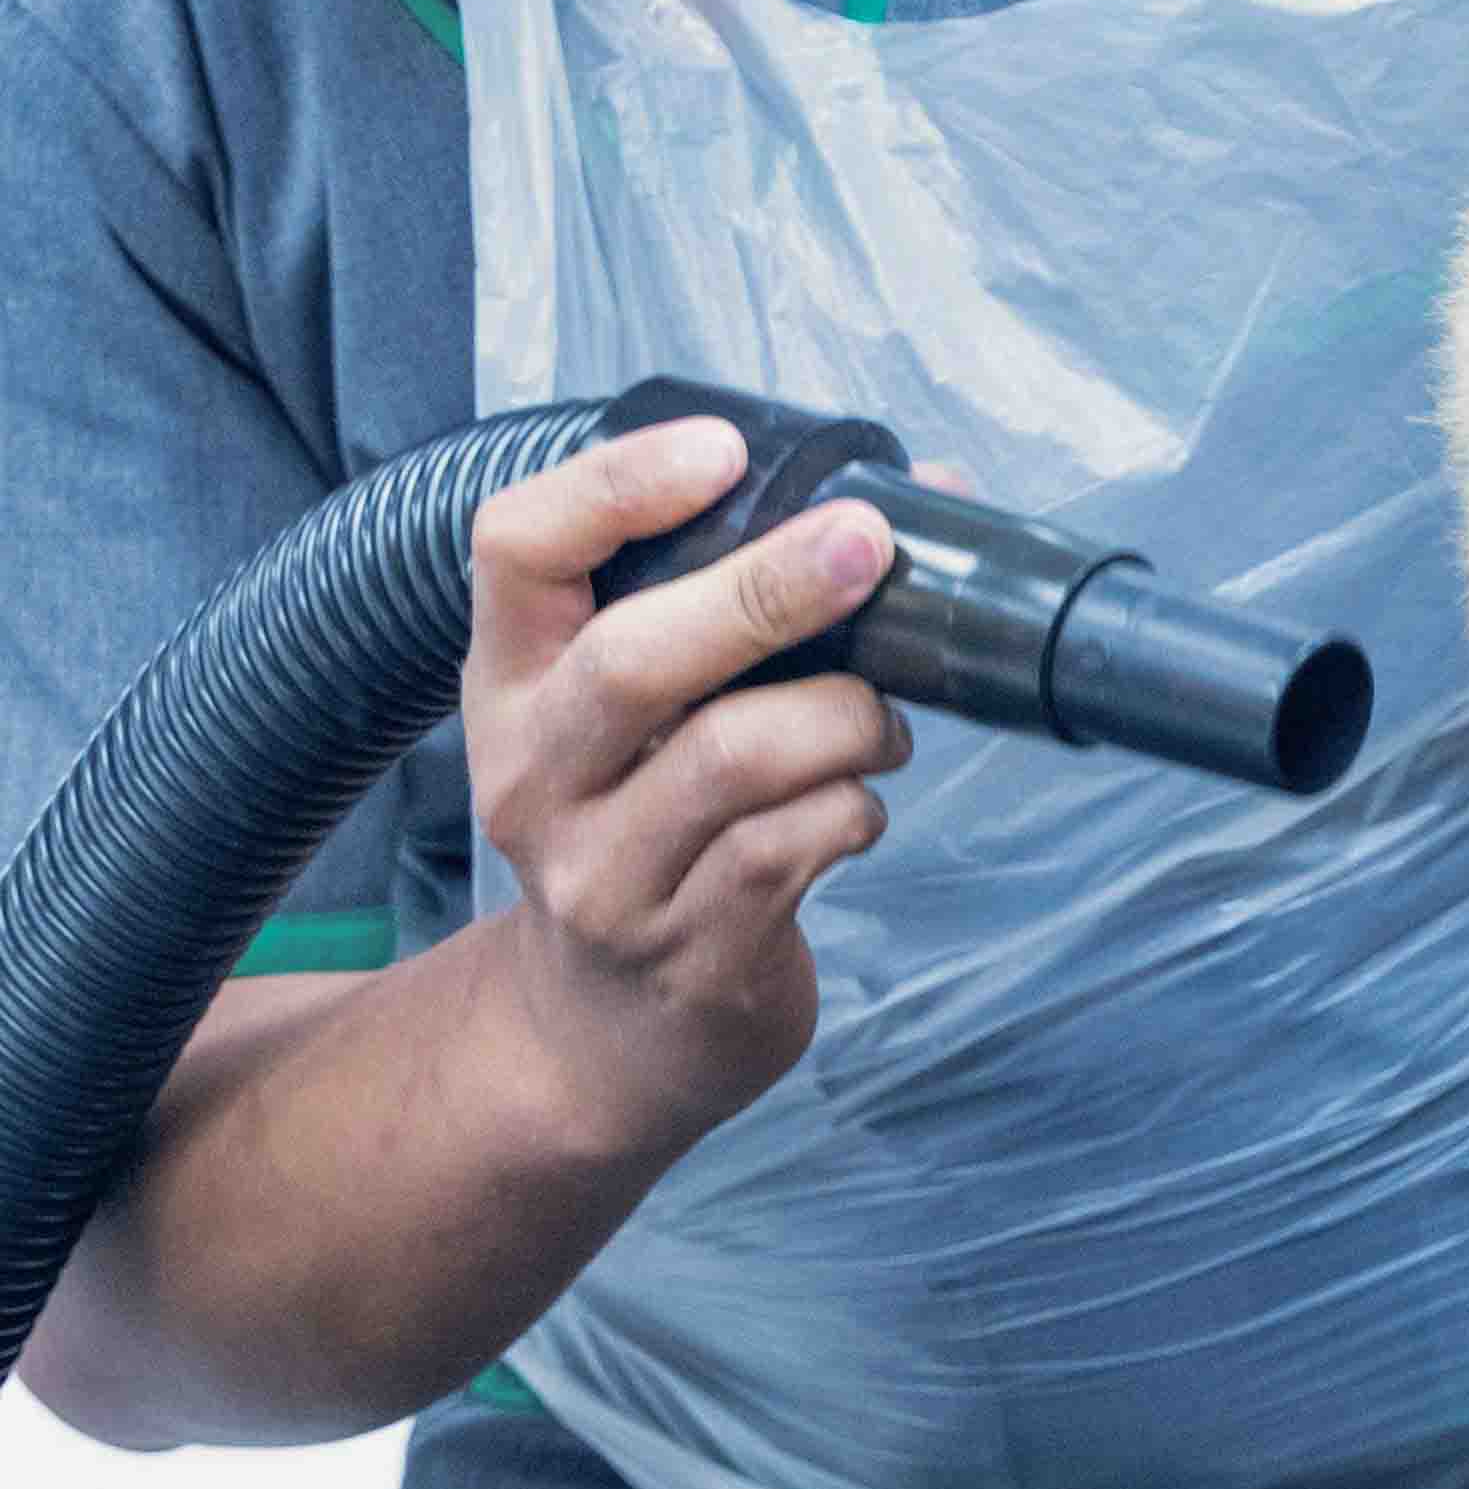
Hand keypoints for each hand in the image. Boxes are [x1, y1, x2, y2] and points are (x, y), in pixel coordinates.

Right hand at [462, 415, 914, 1154]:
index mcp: (513, 682)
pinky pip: (791, 846)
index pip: (515, 546)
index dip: (615, 482)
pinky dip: (856, 806)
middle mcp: (535, 773)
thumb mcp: (644, 717)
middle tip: (870, 546)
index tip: (726, 450)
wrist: (603, 1038)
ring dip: (849, 717)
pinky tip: (860, 804)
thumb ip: (749, 603)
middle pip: (636, 655)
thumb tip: (937, 497)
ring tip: (884, 723)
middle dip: (768, 588)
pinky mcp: (688, 949)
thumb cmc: (651, 827)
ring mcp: (603, 872)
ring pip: (736, 755)